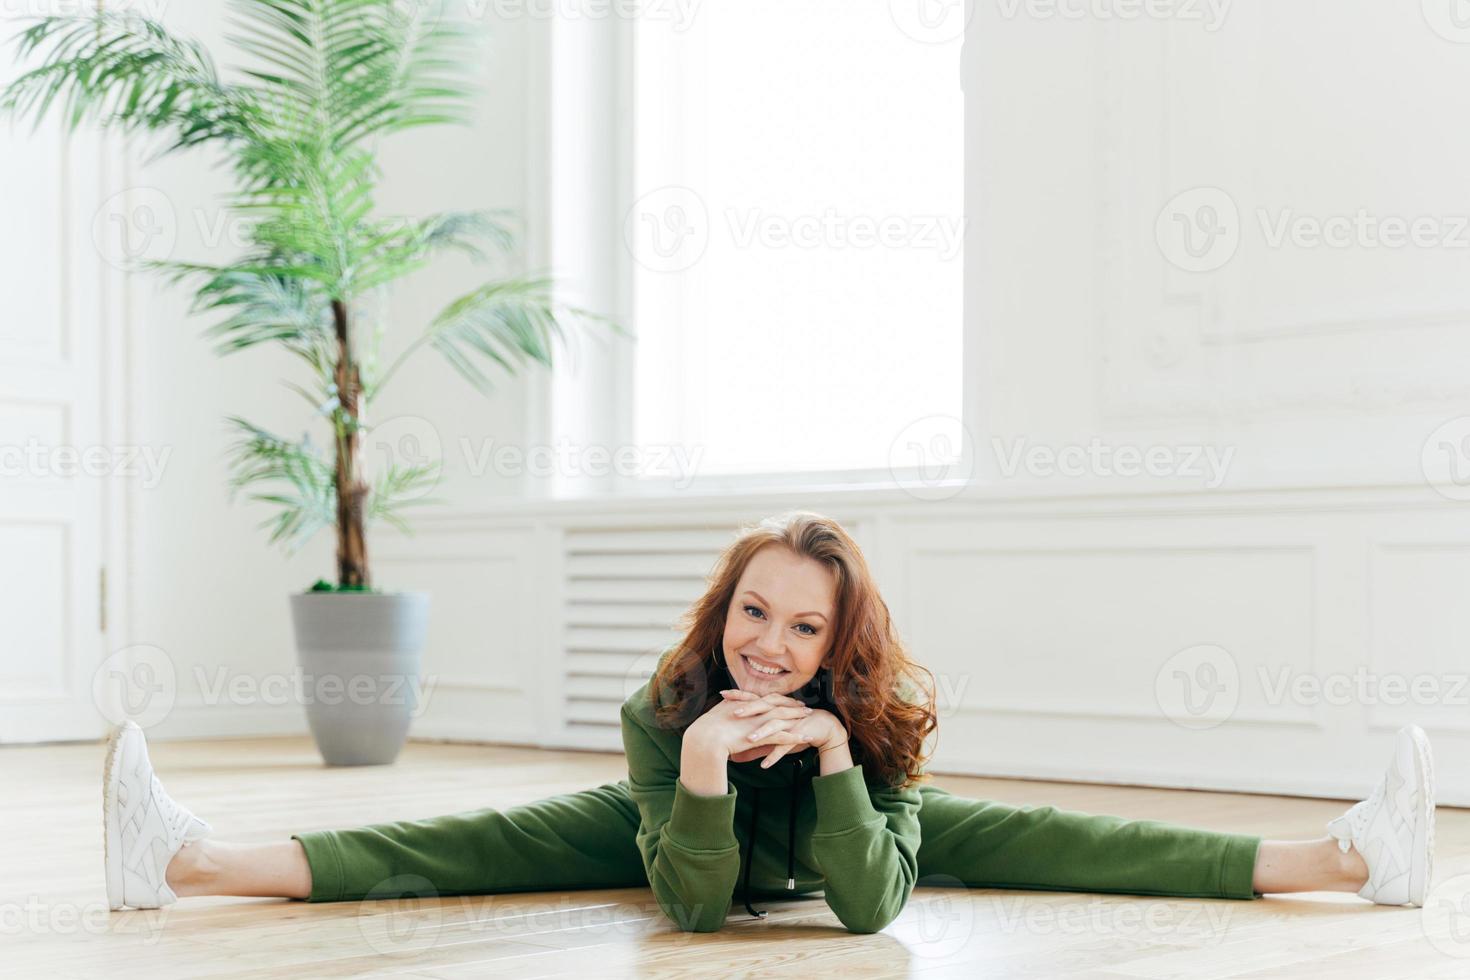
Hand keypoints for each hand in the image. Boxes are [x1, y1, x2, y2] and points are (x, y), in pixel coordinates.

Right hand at [686, 689, 815, 765]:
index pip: (767, 699)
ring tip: (810, 718)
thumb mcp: (719, 713)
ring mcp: (759, 722)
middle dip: (793, 705)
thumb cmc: (708, 729)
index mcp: (746, 703)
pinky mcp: (761, 736)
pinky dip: (795, 736)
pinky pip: (783, 736)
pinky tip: (806, 738)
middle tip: (805, 707)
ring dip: (798, 718)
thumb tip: (731, 705)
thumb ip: (728, 708)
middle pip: (779, 705)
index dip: (779, 699)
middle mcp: (755, 710)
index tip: (789, 700)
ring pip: (784, 718)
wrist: (706, 738)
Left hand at [718, 689, 847, 767]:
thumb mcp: (773, 735)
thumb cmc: (794, 727)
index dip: (740, 695)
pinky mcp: (800, 734)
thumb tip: (734, 756)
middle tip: (734, 714)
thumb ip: (755, 744)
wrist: (823, 727)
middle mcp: (781, 711)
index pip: (754, 698)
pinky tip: (765, 765)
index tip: (723, 694)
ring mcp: (791, 722)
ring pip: (775, 726)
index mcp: (773, 706)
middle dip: (749, 710)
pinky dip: (775, 755)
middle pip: (764, 708)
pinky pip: (786, 745)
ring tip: (749, 740)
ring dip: (763, 733)